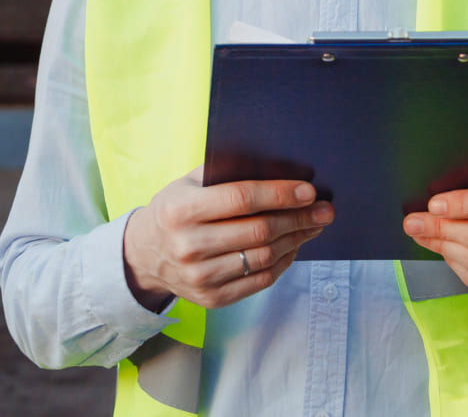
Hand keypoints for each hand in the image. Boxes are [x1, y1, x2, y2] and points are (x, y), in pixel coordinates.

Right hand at [123, 169, 332, 310]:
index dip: (279, 194)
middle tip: (324, 210)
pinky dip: (283, 262)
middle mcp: (188, 246)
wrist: (143, 255)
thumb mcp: (186, 185)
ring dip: (296, 240)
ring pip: (263, 257)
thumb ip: (224, 175)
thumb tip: (278, 171)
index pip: (240, 199)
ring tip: (313, 226)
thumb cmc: (174, 210)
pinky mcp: (212, 298)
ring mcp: (200, 276)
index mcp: (180, 210)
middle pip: (258, 231)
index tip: (308, 191)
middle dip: (298, 218)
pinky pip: (260, 281)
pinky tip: (293, 247)